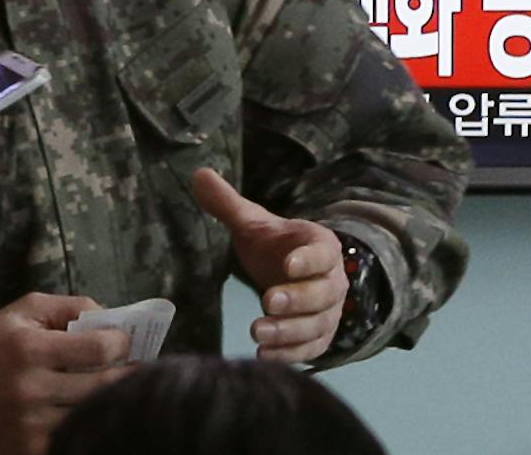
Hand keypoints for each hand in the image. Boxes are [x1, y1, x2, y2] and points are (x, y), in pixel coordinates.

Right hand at [0, 292, 131, 454]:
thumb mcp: (26, 310)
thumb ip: (70, 306)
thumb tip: (111, 317)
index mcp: (28, 349)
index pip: (98, 348)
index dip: (120, 342)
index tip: (123, 340)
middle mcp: (28, 389)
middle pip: (103, 384)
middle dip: (125, 371)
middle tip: (133, 364)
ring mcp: (29, 424)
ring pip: (93, 413)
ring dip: (109, 399)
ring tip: (114, 386)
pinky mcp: (30, 448)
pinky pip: (76, 438)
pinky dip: (89, 424)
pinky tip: (90, 411)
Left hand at [190, 168, 347, 362]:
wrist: (292, 277)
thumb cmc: (274, 248)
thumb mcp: (253, 224)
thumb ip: (229, 204)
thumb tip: (197, 174)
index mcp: (321, 246)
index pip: (323, 252)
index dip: (308, 259)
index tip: (287, 264)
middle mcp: (332, 281)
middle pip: (323, 293)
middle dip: (296, 299)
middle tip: (266, 300)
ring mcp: (328, 313)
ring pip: (317, 325)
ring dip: (289, 331)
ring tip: (256, 332)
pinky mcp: (319, 338)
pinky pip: (311, 350)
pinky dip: (290, 354)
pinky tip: (263, 355)